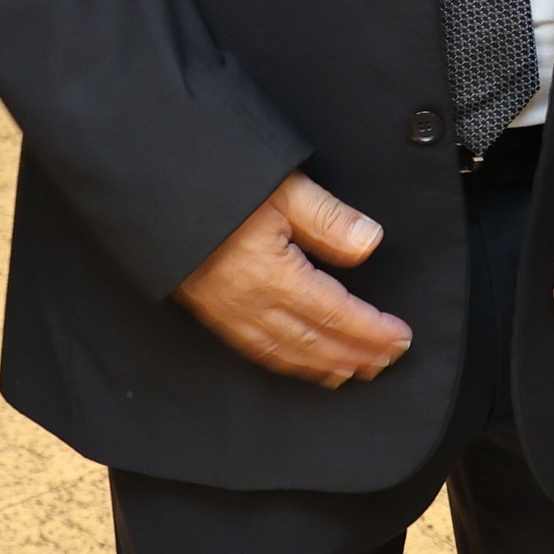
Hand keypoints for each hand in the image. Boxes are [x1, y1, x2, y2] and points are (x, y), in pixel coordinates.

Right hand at [176, 172, 410, 386]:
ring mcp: (227, 313)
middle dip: (354, 355)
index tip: (400, 338)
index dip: (370, 331)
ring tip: (354, 371)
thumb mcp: (282, 187)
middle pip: (313, 343)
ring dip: (323, 366)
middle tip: (387, 362)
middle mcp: (249, 305)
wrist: (152, 191)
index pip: (334, 314)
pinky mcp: (210, 312)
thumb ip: (328, 218)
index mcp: (272, 277)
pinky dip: (287, 363)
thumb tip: (370, 243)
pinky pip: (256, 351)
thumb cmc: (217, 182)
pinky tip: (299, 363)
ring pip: (285, 354)